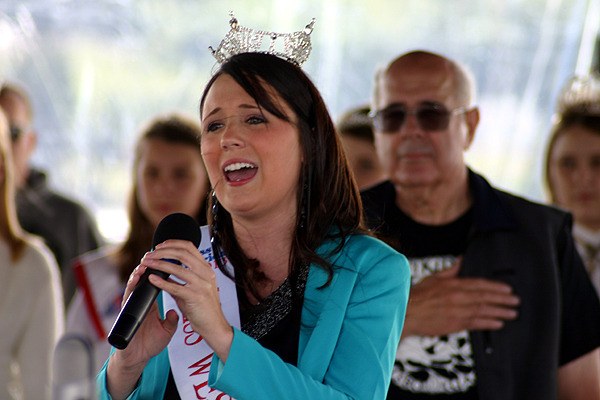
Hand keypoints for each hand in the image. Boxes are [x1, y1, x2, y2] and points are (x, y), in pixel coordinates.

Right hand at [106, 261, 178, 398]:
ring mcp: (134, 304)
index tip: (170, 261)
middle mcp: (142, 301)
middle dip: (150, 266)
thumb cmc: (151, 343)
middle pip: (146, 279)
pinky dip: (132, 285)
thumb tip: (176, 311)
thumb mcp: (167, 330)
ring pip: (135, 283)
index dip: (162, 272)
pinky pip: (129, 294)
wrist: (138, 357)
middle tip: (157, 254)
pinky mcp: (127, 310)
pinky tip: (136, 277)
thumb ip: (172, 320)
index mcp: (152, 303)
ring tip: (146, 262)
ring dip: (140, 271)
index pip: (158, 283)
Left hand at [143, 239, 233, 361]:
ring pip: (177, 267)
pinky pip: (174, 286)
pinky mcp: (195, 297)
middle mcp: (206, 273)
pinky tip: (152, 279)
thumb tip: (164, 272)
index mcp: (206, 269)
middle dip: (162, 251)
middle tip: (149, 255)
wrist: (214, 326)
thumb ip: (181, 279)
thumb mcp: (194, 288)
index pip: (189, 247)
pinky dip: (161, 281)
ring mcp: (201, 284)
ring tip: (147, 264)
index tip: (159, 246)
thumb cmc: (204, 309)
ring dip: (158, 263)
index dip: (173, 243)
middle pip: (182, 253)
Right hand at [402, 258, 519, 336]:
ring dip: (500, 312)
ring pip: (483, 311)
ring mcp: (457, 311)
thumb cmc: (417, 296)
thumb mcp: (434, 278)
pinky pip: (476, 323)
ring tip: (512, 313)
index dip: (496, 287)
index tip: (508, 289)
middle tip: (515, 301)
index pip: (480, 284)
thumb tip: (461, 259)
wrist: (406, 312)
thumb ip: (451, 270)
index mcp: (453, 284)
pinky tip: (498, 324)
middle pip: (485, 298)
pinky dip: (488, 323)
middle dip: (502, 300)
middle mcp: (458, 297)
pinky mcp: (455, 324)